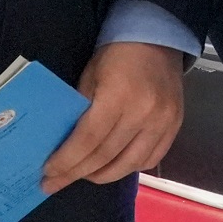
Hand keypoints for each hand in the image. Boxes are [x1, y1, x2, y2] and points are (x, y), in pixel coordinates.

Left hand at [44, 41, 188, 192]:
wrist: (157, 39)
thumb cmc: (116, 55)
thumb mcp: (89, 77)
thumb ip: (79, 111)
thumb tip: (61, 145)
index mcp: (118, 96)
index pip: (88, 140)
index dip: (67, 160)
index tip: (47, 173)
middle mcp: (144, 114)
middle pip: (105, 156)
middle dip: (76, 173)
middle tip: (54, 183)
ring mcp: (163, 123)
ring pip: (128, 165)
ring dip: (101, 176)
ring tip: (83, 176)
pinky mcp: (175, 127)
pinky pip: (149, 160)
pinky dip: (128, 168)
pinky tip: (112, 166)